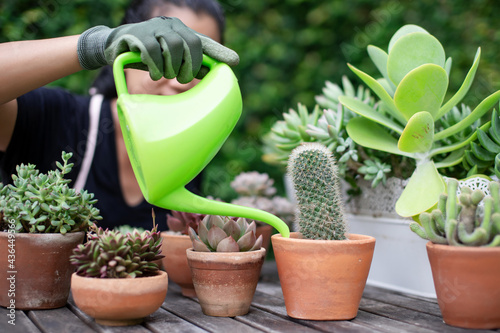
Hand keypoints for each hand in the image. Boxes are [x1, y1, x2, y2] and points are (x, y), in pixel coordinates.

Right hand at [77, 16, 238, 82]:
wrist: (113, 46)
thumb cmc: (146, 56)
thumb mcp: (168, 61)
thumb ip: (187, 64)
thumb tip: (208, 74)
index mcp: (181, 31)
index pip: (203, 42)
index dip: (219, 52)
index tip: (235, 62)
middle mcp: (170, 25)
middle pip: (190, 44)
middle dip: (190, 66)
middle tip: (183, 79)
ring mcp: (154, 28)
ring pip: (173, 46)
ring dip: (171, 67)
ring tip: (166, 76)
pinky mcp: (137, 34)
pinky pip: (152, 51)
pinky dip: (156, 66)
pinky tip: (154, 74)